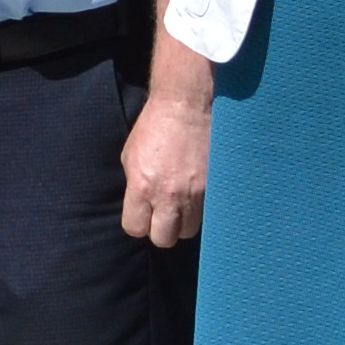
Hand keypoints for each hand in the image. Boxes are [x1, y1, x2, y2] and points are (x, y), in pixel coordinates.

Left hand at [121, 91, 209, 246]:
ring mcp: (195, 193)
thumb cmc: (154, 126)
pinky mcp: (213, 186)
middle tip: (164, 214)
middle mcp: (169, 196)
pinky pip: (207, 213)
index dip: (139, 223)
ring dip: (184, 222)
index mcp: (142, 188)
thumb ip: (134, 185)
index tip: (144, 214)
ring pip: (190, 231)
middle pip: (164, 239)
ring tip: (182, 204)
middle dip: (162, 230)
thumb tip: (140, 204)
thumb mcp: (131, 156)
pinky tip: (196, 194)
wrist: (186, 106)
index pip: (136, 229)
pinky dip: (201, 209)